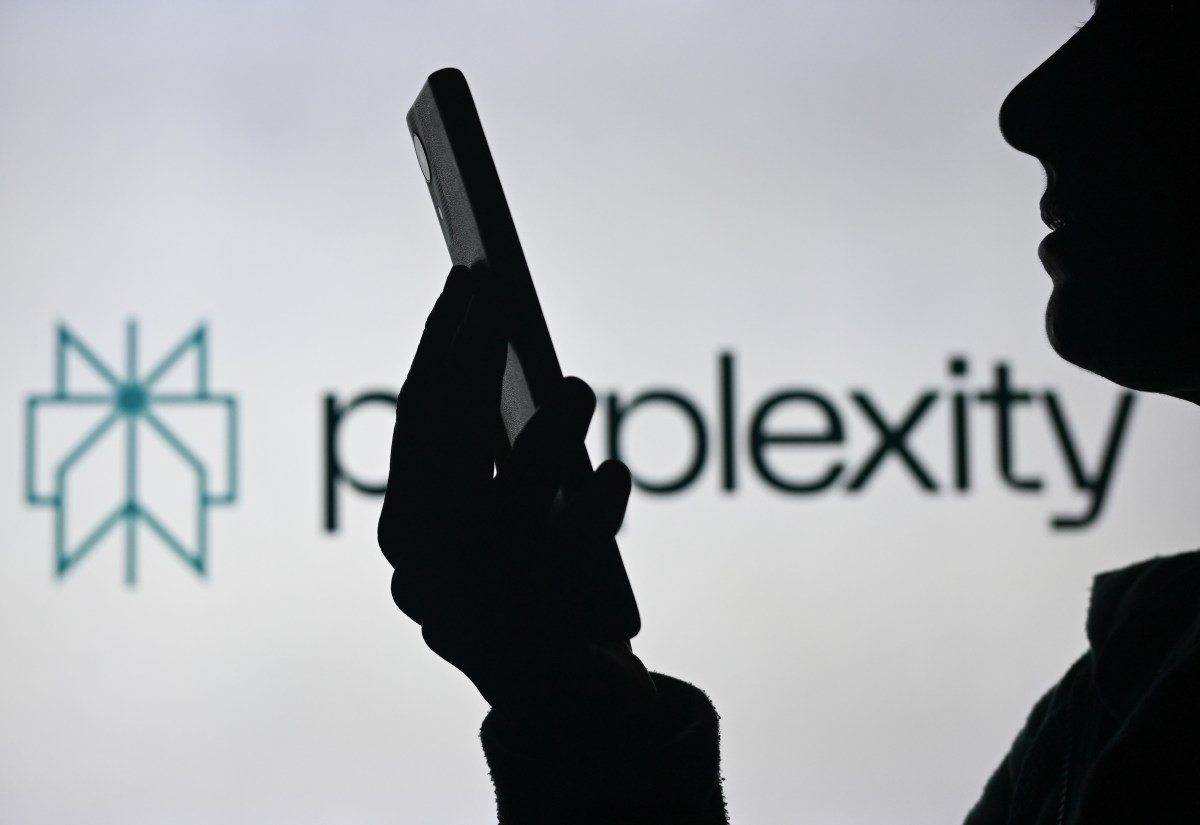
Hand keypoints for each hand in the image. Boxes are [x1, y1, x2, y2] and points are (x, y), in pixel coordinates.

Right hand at [378, 264, 654, 728]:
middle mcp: (423, 570)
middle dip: (471, 362)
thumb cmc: (532, 585)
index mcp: (407, 533)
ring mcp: (475, 605)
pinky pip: (571, 563)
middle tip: (505, 297)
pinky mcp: (536, 639)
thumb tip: (505, 351)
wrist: (563, 701)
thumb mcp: (499, 513)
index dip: (443, 345)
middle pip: (444, 446)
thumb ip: (492, 449)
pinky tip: (614, 472)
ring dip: (543, 436)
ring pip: (505, 504)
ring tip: (578, 386)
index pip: (419, 421)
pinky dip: (594, 513)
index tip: (470, 280)